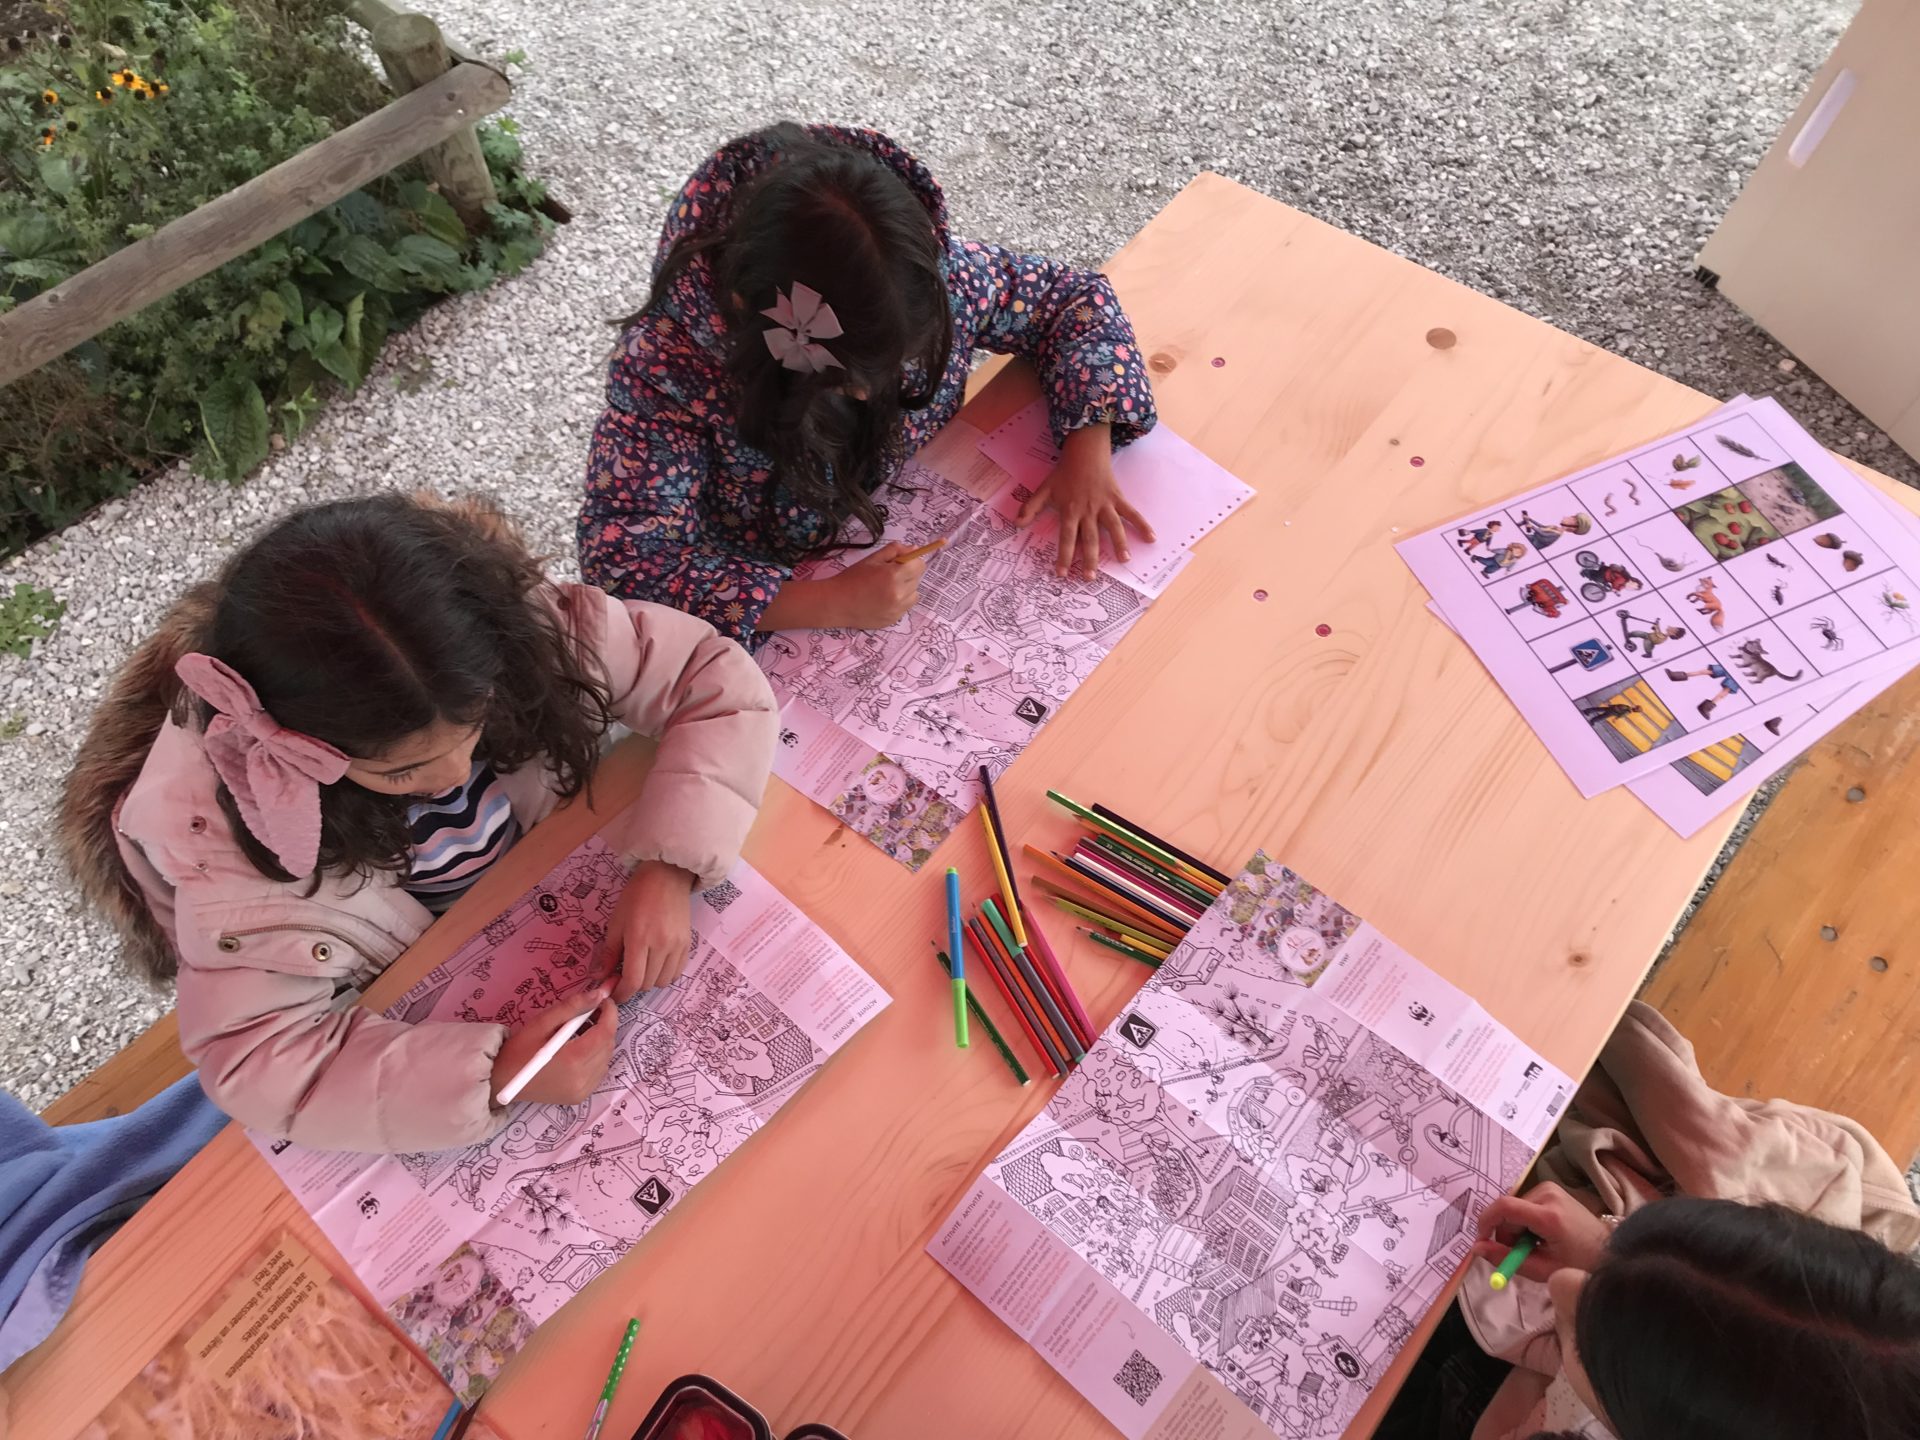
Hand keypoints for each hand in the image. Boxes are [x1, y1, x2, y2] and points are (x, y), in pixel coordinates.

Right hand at [491, 983, 616, 1105]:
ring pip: (606, 1059)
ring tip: (581, 1031)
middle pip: (608, 1046)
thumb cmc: (519, 1049)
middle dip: (605, 1026)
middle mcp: (581, 1078)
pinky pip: (598, 1072)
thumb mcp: (542, 1022)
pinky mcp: (579, 1097)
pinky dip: (595, 1058)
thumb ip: (572, 1007)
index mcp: (573, 1060)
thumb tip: (599, 995)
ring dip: (600, 1042)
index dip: (610, 1013)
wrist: (501, 1080)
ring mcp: (582, 1090)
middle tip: (590, 1013)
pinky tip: (579, 1050)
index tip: (604, 1000)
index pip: (605, 1033)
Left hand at [602, 860, 696, 1000]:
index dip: (621, 993)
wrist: (666, 877)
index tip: (614, 993)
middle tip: (624, 975)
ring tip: (642, 968)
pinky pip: (677, 972)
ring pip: (663, 981)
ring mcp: (677, 946)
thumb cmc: (636, 896)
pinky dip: (665, 974)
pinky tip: (656, 964)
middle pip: (647, 984)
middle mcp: (661, 946)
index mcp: (639, 939)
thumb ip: (609, 953)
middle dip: (633, 985)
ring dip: (650, 981)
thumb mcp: (616, 922)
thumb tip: (599, 978)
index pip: (633, 981)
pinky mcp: (688, 944)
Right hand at [823, 542, 927, 628]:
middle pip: (917, 579)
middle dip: (907, 574)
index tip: (901, 563)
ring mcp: (897, 609)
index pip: (920, 565)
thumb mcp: (872, 559)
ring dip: (906, 589)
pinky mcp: (894, 620)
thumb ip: (894, 551)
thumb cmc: (852, 578)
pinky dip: (899, 602)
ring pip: (914, 594)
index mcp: (893, 575)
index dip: (912, 561)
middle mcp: (899, 594)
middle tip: (888, 576)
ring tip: (886, 589)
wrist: (836, 603)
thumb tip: (914, 549)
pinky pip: (905, 607)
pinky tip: (883, 600)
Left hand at [1015, 423, 1153, 577]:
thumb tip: (1016, 524)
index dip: (1063, 557)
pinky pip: (1131, 513)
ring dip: (1119, 544)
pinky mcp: (1117, 498)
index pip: (1066, 538)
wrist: (1084, 451)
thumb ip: (1031, 507)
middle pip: (1090, 539)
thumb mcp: (1044, 489)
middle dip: (1090, 559)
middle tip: (1090, 577)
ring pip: (1113, 528)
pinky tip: (1151, 538)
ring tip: (1123, 561)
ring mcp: (1105, 505)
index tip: (1061, 574)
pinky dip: (1142, 524)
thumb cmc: (1064, 472)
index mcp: (1070, 511)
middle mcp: (1088, 511)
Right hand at [1471, 1181, 1613, 1282]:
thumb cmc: (1579, 1265)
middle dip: (1504, 1232)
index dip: (1486, 1222)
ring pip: (1515, 1207)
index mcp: (1549, 1215)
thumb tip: (1477, 1248)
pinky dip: (1524, 1221)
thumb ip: (1507, 1258)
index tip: (1481, 1241)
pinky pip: (1525, 1203)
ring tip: (1534, 1246)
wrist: (1609, 1252)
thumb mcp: (1542, 1269)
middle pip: (1508, 1208)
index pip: (1505, 1207)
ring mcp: (1552, 1189)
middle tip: (1517, 1254)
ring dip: (1515, 1228)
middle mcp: (1549, 1194)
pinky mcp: (1553, 1189)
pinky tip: (1540, 1235)